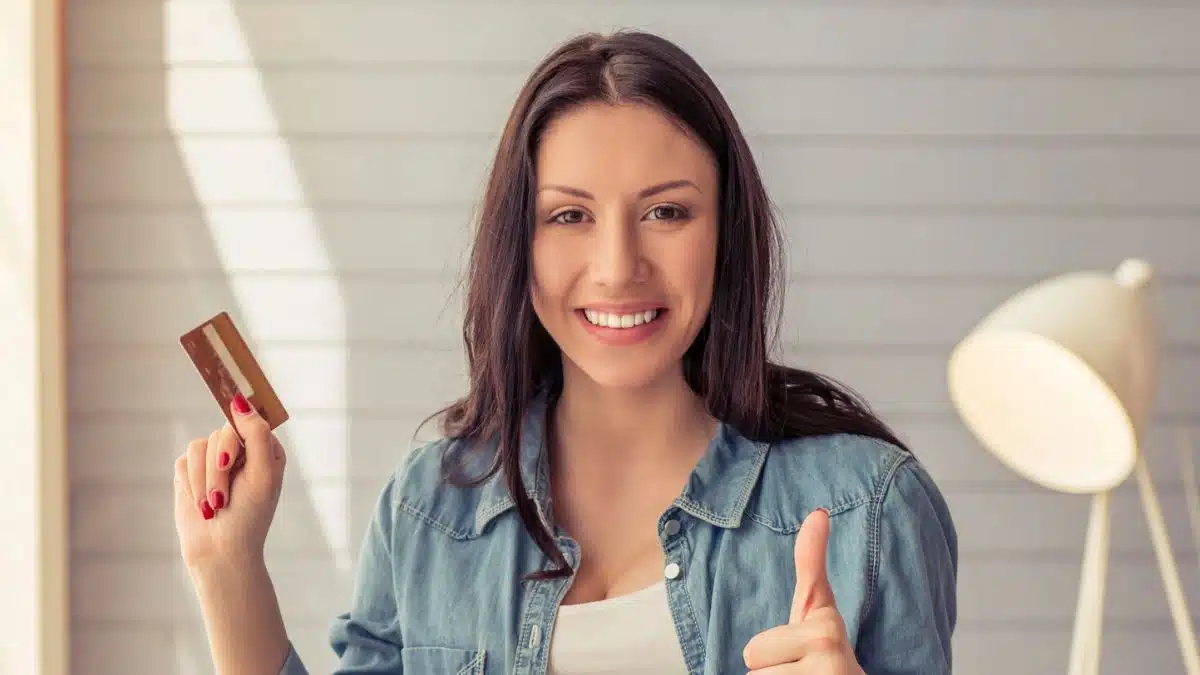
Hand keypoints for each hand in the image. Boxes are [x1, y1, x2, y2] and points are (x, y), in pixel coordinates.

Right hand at [173, 393, 286, 572]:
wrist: (219, 551)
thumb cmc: (249, 515)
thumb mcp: (262, 474)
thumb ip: (255, 435)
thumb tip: (240, 400)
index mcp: (264, 449)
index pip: (250, 418)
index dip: (240, 412)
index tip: (231, 395)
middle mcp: (239, 450)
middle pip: (222, 431)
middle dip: (220, 467)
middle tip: (224, 497)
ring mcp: (213, 460)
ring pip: (200, 445)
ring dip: (205, 480)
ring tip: (214, 505)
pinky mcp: (190, 472)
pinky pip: (183, 461)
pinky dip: (191, 484)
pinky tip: (201, 503)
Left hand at [743, 508, 863, 673]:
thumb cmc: (826, 650)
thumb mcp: (817, 608)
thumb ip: (811, 562)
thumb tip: (818, 512)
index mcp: (826, 628)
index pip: (753, 651)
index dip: (767, 658)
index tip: (802, 640)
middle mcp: (831, 654)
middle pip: (753, 666)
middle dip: (771, 670)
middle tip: (800, 671)